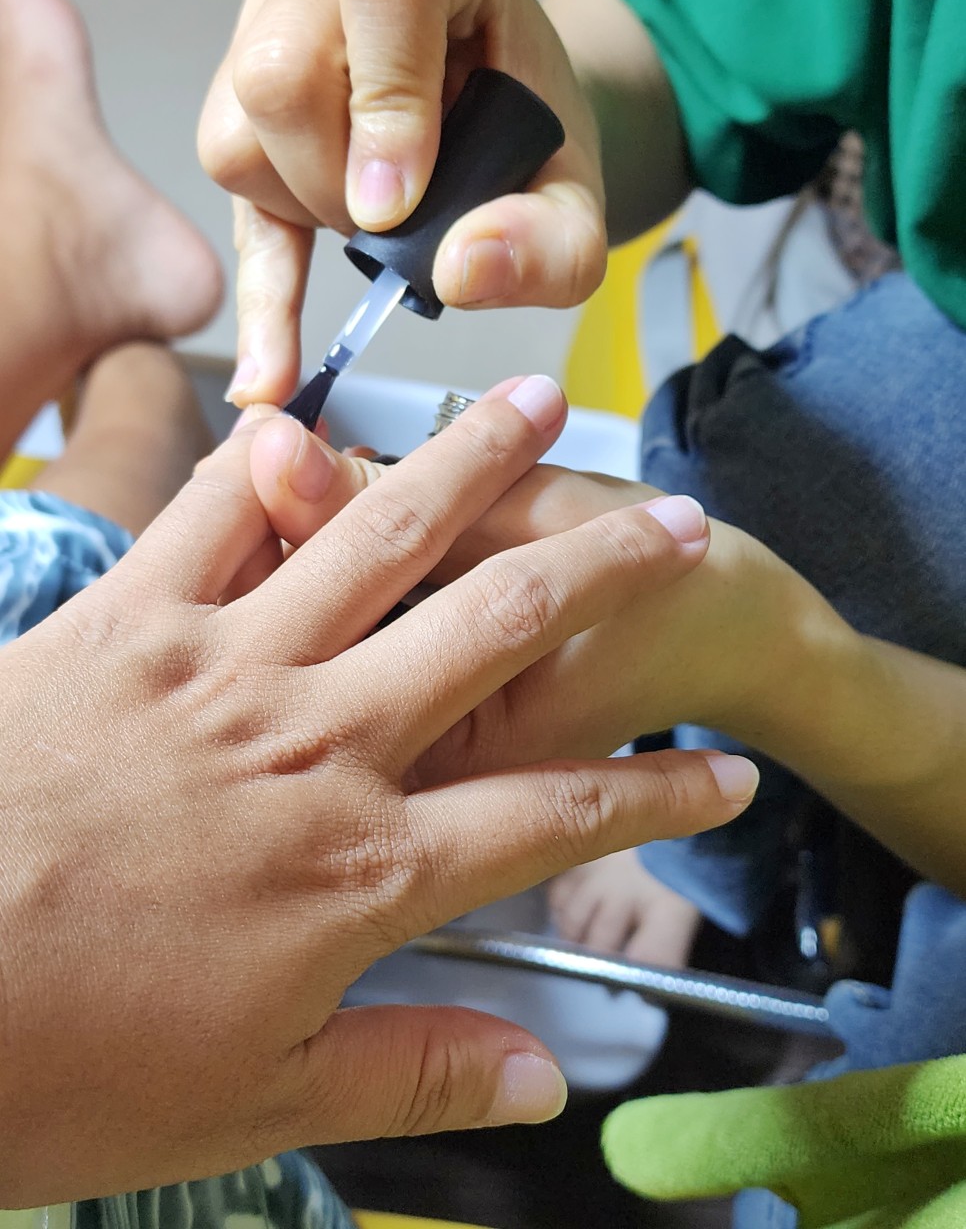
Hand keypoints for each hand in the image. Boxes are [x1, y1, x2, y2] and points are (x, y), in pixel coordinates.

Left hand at [0, 377, 756, 1203]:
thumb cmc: (56, 1061)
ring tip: (537, 406)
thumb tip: (540, 1077)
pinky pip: (216, 516)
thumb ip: (413, 1070)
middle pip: (501, 625)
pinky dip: (270, 466)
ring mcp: (223, 665)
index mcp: (359, 869)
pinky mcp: (125, 621)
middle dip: (608, 569)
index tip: (723, 776)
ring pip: (380, 535)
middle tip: (681, 526)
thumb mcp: (256, 1099)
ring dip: (472, 464)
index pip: (556, 815)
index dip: (658, 799)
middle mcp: (316, 741)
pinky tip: (316, 420)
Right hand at [198, 0, 605, 405]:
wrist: (505, 115)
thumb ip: (550, 237)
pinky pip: (228, 199)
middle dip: (336, 184)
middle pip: (281, 75)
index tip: (401, 205)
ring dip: (302, 215)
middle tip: (399, 221)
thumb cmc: (531, 130)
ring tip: (371, 225)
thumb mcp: (575, 188)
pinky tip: (268, 369)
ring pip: (235, 134)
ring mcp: (272, 29)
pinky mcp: (242, 104)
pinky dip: (259, 292)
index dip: (388, 104)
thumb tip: (462, 272)